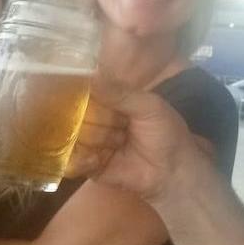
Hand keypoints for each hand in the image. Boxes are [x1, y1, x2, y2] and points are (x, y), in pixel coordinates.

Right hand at [68, 80, 214, 201]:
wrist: (172, 169)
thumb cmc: (165, 132)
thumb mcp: (149, 106)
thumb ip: (120, 92)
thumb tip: (91, 75)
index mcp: (109, 100)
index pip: (83, 91)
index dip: (88, 95)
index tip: (100, 101)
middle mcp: (95, 119)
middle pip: (77, 114)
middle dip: (101, 121)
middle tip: (124, 127)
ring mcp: (89, 142)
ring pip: (74, 135)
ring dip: (99, 140)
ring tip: (121, 142)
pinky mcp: (87, 166)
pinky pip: (71, 161)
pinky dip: (83, 160)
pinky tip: (99, 159)